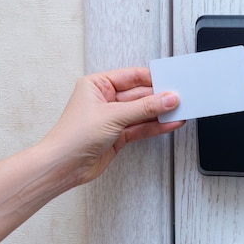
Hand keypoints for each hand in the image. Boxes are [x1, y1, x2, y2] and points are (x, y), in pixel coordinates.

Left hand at [41, 67, 184, 185]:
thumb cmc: (73, 136)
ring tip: (179, 111)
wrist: (63, 166)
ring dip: (160, 113)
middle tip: (179, 99)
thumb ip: (144, 107)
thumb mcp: (113, 116)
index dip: (152, 79)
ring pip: (143, 112)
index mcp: (97, 85)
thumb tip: (166, 98)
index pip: (131, 77)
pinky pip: (142, 127)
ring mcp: (113, 119)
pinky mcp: (119, 136)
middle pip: (140, 95)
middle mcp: (105, 100)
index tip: (171, 82)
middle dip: (159, 98)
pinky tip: (170, 123)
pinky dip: (157, 126)